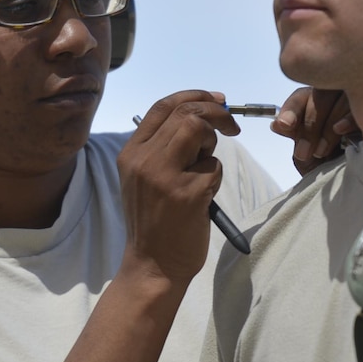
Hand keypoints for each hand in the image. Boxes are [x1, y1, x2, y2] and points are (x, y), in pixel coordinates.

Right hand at [120, 90, 236, 287]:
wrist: (152, 265)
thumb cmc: (155, 221)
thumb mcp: (145, 178)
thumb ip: (163, 148)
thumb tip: (202, 115)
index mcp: (131, 153)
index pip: (163, 106)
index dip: (194, 96)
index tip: (217, 100)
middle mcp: (143, 160)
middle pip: (187, 114)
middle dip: (216, 115)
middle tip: (231, 127)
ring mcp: (164, 176)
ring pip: (200, 132)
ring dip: (212, 148)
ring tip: (203, 174)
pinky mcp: (187, 194)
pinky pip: (214, 168)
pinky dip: (215, 179)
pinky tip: (202, 199)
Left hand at [271, 88, 356, 173]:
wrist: (351, 187)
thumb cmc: (328, 168)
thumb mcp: (307, 157)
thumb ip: (295, 137)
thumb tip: (277, 124)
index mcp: (316, 107)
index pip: (302, 97)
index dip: (291, 109)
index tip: (283, 125)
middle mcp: (337, 99)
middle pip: (321, 94)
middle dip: (310, 124)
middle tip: (305, 152)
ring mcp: (358, 103)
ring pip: (340, 99)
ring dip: (327, 127)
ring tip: (322, 151)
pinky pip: (360, 108)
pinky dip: (348, 118)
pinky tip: (341, 131)